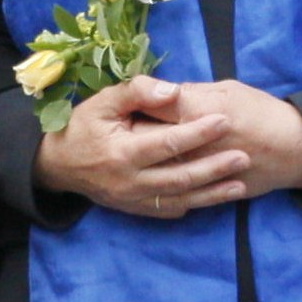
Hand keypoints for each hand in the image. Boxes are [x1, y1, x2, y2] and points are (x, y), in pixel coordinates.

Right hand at [32, 74, 301, 220]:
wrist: (57, 166)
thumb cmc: (81, 127)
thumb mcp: (101, 101)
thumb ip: (136, 91)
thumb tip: (173, 91)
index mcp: (122, 152)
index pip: (168, 143)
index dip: (198, 132)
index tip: (224, 120)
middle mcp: (131, 181)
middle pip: (181, 177)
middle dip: (216, 168)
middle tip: (244, 156)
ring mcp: (134, 200)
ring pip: (181, 199)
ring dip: (213, 194)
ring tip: (241, 185)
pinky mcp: (136, 209)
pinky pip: (171, 210)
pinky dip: (195, 204)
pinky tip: (215, 197)